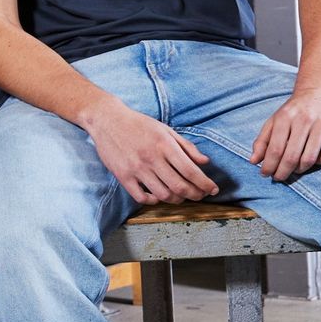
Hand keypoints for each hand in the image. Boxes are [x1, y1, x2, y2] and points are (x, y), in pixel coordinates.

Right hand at [85, 103, 217, 204]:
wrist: (107, 120)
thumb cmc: (139, 124)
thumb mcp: (165, 130)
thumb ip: (186, 146)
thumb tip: (205, 162)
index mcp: (164, 145)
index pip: (191, 171)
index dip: (205, 184)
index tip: (213, 190)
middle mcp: (151, 158)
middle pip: (180, 186)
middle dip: (195, 195)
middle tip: (200, 195)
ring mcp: (136, 169)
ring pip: (163, 195)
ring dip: (177, 199)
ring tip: (181, 196)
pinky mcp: (123, 176)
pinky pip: (141, 197)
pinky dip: (153, 201)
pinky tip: (158, 196)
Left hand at [250, 85, 320, 180]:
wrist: (320, 89)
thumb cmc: (295, 110)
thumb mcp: (275, 120)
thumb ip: (262, 140)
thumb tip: (253, 161)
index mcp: (285, 117)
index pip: (275, 149)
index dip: (269, 165)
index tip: (265, 174)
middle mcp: (304, 119)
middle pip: (291, 156)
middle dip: (282, 172)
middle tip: (278, 178)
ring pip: (310, 158)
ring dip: (300, 169)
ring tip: (294, 170)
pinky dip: (320, 162)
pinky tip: (313, 160)